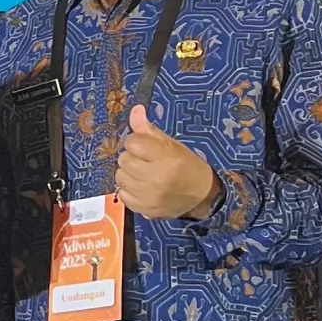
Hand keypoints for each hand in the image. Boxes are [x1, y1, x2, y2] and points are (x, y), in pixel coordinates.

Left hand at [115, 106, 217, 221]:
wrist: (201, 196)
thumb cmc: (187, 166)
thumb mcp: (172, 145)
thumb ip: (149, 129)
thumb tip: (135, 110)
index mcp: (166, 158)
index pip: (132, 142)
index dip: (137, 142)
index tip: (145, 147)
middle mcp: (156, 178)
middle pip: (123, 159)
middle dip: (132, 157)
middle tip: (145, 162)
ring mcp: (148, 196)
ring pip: (120, 177)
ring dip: (128, 173)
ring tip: (143, 174)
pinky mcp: (143, 210)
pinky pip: (122, 194)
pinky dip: (129, 190)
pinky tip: (141, 188)